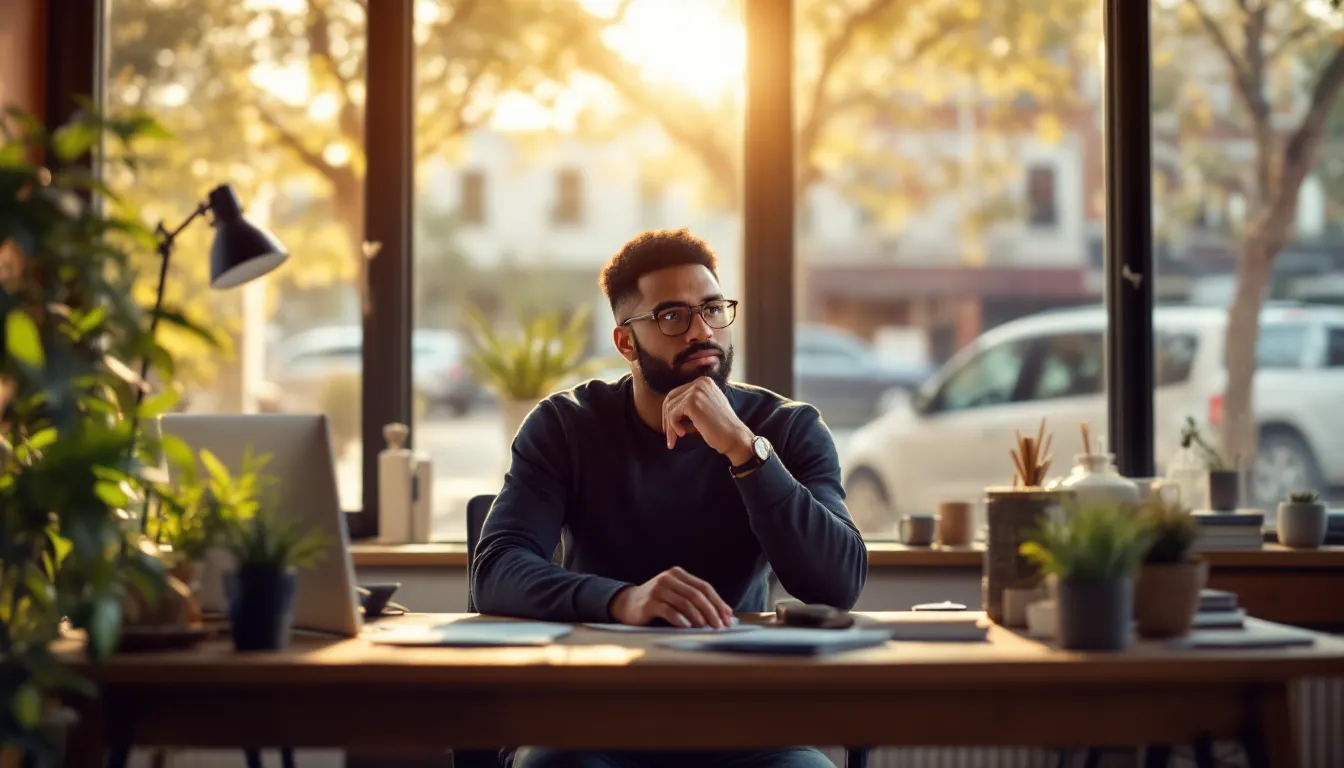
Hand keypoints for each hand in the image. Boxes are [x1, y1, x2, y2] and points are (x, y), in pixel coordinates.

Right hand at [608, 567, 734, 628]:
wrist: (627, 604)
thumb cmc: (657, 601)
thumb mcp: (675, 594)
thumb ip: (694, 600)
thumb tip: (724, 615)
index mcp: (678, 573)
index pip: (704, 587)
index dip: (718, 602)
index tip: (728, 617)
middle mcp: (668, 578)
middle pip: (696, 595)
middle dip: (711, 611)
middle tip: (720, 626)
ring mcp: (657, 589)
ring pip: (685, 603)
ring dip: (699, 617)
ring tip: (706, 628)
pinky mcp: (649, 603)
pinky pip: (669, 611)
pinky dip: (681, 620)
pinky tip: (688, 628)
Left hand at [662, 377, 752, 459]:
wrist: (734, 437)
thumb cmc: (720, 428)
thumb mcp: (704, 409)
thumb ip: (688, 405)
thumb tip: (665, 410)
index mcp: (704, 382)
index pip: (678, 393)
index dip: (671, 411)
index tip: (671, 427)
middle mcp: (700, 382)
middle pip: (671, 398)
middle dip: (667, 418)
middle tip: (669, 435)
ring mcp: (696, 391)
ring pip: (670, 407)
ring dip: (669, 426)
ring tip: (674, 439)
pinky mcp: (692, 402)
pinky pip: (672, 414)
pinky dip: (673, 426)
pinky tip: (682, 434)